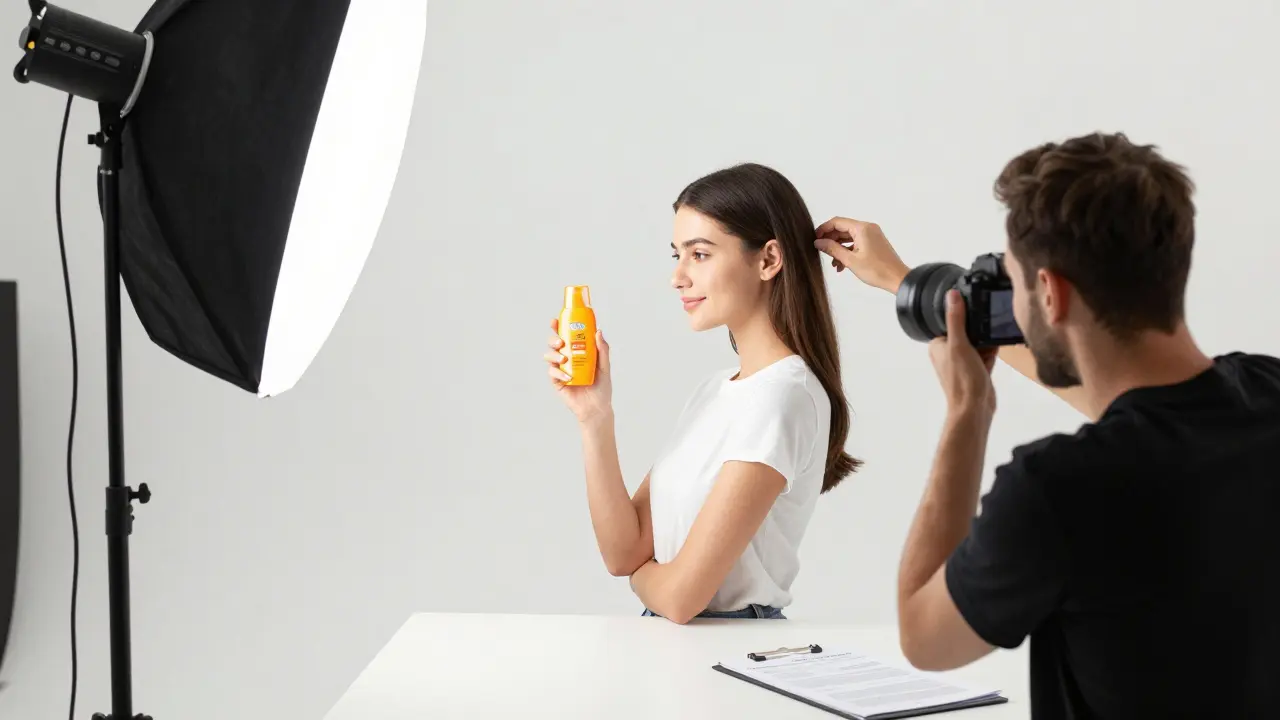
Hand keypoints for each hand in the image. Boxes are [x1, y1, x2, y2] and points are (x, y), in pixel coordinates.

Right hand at [545, 318, 613, 424]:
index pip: (567, 336)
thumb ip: (602, 349)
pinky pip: (552, 373)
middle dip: (554, 340)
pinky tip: (567, 376)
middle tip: (561, 342)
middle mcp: (568, 359)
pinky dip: (558, 372)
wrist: (597, 408)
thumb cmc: (602, 388)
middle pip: (554, 344)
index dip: (559, 327)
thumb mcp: (605, 366)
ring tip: (563, 359)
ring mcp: (561, 370)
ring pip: (550, 356)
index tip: (555, 321)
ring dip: (554, 355)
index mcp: (578, 352)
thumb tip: (598, 331)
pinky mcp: (557, 382)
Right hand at [813, 217, 909, 293]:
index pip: (837, 222)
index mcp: (862, 228)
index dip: (824, 229)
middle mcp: (867, 228)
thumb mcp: (850, 260)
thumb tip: (818, 242)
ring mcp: (872, 235)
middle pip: (843, 229)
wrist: (897, 279)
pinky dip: (847, 251)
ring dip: (838, 248)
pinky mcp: (874, 243)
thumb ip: (832, 249)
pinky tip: (841, 265)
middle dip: (830, 240)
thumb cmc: (876, 270)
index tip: (814, 239)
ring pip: (849, 237)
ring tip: (832, 262)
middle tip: (821, 251)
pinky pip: (856, 243)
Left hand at [928, 290, 997, 416]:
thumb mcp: (959, 343)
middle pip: (966, 333)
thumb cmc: (962, 378)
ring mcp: (962, 364)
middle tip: (989, 326)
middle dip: (978, 331)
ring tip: (994, 341)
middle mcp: (948, 354)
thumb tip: (952, 295)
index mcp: (938, 346)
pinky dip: (991, 353)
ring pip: (977, 344)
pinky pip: (985, 356)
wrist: (975, 407)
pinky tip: (997, 349)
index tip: (977, 311)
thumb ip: (956, 319)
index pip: (950, 323)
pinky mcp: (976, 372)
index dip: (965, 318)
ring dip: (987, 342)